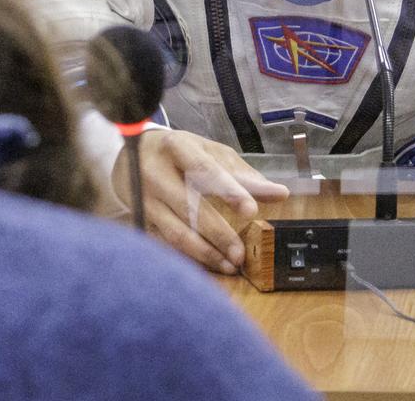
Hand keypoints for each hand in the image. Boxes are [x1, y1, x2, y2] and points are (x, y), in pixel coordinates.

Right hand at [118, 129, 288, 274]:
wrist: (133, 154)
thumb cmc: (182, 154)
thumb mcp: (211, 153)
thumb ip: (245, 175)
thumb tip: (281, 194)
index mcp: (177, 147)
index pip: (204, 169)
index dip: (228, 190)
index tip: (250, 210)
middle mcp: (155, 172)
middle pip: (188, 206)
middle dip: (218, 233)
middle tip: (240, 254)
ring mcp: (143, 198)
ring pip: (174, 232)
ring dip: (204, 253)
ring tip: (229, 265)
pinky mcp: (138, 219)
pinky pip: (164, 244)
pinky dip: (187, 258)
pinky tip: (207, 267)